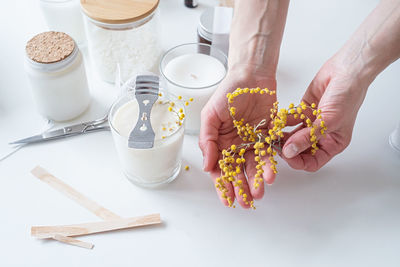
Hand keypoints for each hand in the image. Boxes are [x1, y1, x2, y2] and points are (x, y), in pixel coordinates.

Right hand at [199, 68, 276, 207]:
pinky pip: (269, 153)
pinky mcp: (268, 136)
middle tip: (245, 203)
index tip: (227, 200)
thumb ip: (207, 140)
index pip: (220, 169)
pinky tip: (271, 176)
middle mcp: (235, 145)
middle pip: (237, 172)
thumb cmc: (227, 93)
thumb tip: (207, 166)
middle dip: (240, 189)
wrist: (251, 76)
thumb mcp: (210, 115)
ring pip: (254, 166)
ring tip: (259, 194)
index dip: (223, 185)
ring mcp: (252, 142)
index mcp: (219, 142)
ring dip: (256, 181)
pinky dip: (269, 165)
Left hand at [282, 59, 368, 170]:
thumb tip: (290, 152)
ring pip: (292, 136)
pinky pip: (289, 120)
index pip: (313, 162)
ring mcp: (311, 123)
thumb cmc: (347, 97)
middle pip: (300, 150)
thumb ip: (307, 137)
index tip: (286, 156)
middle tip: (274, 144)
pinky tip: (274, 122)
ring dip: (282, 136)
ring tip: (272, 134)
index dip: (299, 162)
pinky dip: (282, 121)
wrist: (347, 71)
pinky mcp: (303, 110)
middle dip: (287, 149)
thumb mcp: (328, 121)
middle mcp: (321, 136)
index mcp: (333, 143)